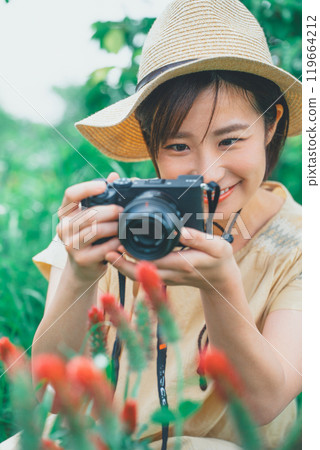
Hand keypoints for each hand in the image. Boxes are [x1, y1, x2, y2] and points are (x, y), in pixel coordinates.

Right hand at [56, 172, 123, 282]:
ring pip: (97, 230)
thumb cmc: (91, 238)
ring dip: (115, 227)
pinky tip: (121, 242)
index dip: (87, 188)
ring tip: (123, 226)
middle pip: (90, 213)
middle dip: (111, 210)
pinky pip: (104, 246)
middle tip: (122, 211)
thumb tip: (114, 176)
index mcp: (65, 213)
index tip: (104, 186)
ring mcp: (70, 245)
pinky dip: (116, 243)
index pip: (71, 194)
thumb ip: (102, 198)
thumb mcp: (92, 218)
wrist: (82, 269)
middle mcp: (63, 228)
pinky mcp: (81, 259)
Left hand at [105, 226, 238, 290]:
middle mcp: (172, 274)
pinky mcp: (166, 278)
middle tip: (107, 252)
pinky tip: (124, 257)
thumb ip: (198, 239)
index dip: (135, 257)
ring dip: (124, 267)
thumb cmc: (219, 260)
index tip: (120, 247)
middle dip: (122, 264)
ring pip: (141, 276)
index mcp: (183, 264)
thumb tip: (180, 231)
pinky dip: (133, 268)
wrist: (221, 279)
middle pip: (141, 272)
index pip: (154, 262)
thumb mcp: (216, 246)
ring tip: (110, 254)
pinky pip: (145, 275)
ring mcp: (168, 278)